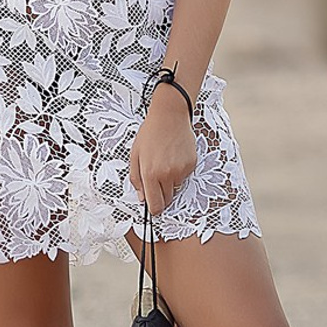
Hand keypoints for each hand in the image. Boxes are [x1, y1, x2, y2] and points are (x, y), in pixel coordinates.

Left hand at [129, 92, 197, 216]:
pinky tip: (173, 157)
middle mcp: (167, 175)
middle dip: (161, 195)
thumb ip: (136, 178)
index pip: (154, 204)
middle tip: (156, 181)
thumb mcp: (135, 154)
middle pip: (167, 200)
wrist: (170, 116)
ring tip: (164, 162)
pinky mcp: (191, 165)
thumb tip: (141, 197)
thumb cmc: (150, 133)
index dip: (153, 209)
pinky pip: (184, 177)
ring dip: (169, 182)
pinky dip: (178, 172)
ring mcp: (181, 171)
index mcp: (150, 173)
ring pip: (175, 188)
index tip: (153, 209)